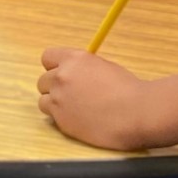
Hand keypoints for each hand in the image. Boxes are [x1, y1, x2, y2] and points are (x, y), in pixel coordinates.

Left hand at [36, 47, 159, 150]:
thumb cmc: (127, 89)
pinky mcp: (60, 120)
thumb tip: (76, 75)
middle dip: (55, 87)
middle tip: (73, 96)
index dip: (55, 67)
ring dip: (56, 104)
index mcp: (74, 59)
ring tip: (76, 110)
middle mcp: (61, 76)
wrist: (135, 112)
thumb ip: (84, 69)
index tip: (64, 74)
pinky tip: (80, 120)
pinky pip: (52, 118)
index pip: (47, 57)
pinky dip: (62, 119)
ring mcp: (59, 99)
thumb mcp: (104, 67)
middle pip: (43, 81)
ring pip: (43, 101)